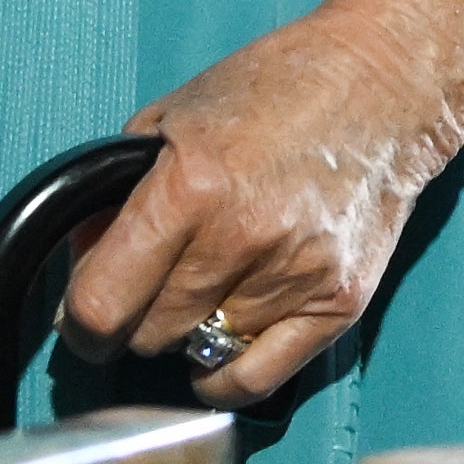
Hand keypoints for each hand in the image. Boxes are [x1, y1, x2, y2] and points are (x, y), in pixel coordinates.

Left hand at [64, 0, 463, 404]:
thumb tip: (81, 267)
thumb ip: (117, 196)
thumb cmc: (276, 88)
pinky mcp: (338, 303)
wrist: (385, 82)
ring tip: (206, 283)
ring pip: (196, 356)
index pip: (99, 306)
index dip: (78, 319)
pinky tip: (222, 340)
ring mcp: (295, 275)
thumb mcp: (172, 117)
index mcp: (191, 186)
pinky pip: (254, 381)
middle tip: (152, 283)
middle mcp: (242, 239)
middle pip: (146, 336)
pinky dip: (225, 375)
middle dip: (134, 317)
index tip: (83, 313)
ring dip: (188, 331)